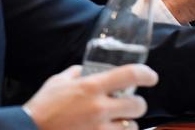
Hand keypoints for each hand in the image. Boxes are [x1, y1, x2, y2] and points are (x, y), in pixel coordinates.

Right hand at [23, 64, 157, 129]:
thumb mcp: (57, 82)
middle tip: (131, 105)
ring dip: (128, 126)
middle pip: (138, 106)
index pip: (130, 75)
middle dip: (137, 105)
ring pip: (131, 128)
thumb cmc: (42, 106)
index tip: (151, 77)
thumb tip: (80, 70)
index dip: (146, 75)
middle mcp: (99, 108)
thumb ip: (73, 74)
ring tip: (119, 124)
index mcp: (91, 87)